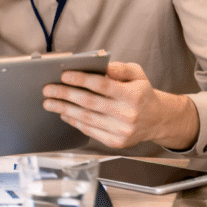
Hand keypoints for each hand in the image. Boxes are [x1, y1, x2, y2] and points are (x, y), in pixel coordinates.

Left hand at [42, 61, 199, 149]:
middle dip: (65, 94)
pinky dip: (74, 122)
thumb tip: (100, 65)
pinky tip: (64, 113)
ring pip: (86, 118)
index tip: (63, 75)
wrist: (158, 120)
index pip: (102, 85)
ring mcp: (122, 130)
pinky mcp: (116, 142)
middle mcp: (127, 114)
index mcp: (133, 95)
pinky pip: (90, 130)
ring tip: (49, 102)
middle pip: (89, 102)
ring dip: (64, 109)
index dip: (81, 79)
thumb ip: (119, 68)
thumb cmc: (142, 93)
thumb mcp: (137, 74)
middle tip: (48, 89)